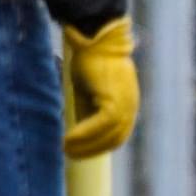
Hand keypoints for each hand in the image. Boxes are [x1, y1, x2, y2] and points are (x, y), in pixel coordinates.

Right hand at [61, 17, 138, 158]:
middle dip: (92, 150)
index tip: (80, 153)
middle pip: (114, 139)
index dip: (99, 147)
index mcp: (127, 105)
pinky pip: (101, 125)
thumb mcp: (88, 92)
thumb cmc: (90, 61)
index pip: (117, 135)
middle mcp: (131, 106)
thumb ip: (88, 111)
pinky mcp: (115, 99)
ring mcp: (126, 104)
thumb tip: (79, 132)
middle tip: (69, 155)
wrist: (96, 40)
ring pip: (107, 135)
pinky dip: (84, 134)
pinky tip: (68, 138)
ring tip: (65, 149)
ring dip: (85, 145)